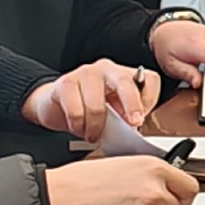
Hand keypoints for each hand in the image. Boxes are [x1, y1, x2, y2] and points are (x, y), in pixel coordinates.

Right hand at [17, 59, 159, 141]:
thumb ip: (127, 117)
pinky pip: (75, 111)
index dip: (149, 98)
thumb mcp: (114, 112)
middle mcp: (106, 69)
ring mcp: (84, 73)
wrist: (55, 104)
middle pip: (124, 81)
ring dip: (95, 127)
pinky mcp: (65, 83)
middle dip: (131, 105)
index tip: (143, 119)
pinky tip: (78, 128)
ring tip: (93, 134)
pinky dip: (78, 126)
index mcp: (124, 75)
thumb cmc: (89, 109)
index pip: (147, 79)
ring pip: (96, 105)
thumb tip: (137, 133)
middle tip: (132, 125)